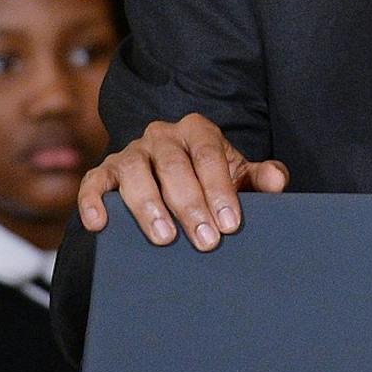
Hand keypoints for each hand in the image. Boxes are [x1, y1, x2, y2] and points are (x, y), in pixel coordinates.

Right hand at [76, 112, 289, 249]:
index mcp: (197, 130)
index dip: (220, 189)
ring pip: (134, 171)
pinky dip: (93, 201)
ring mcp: (130, 152)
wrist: (177, 177)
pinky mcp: (104, 172)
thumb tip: (278, 181)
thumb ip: (260, 176)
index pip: (208, 155)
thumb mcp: (238, 175)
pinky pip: (94, 182)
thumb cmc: (211, 179)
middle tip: (205, 240)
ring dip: (148, 206)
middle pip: (173, 166)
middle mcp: (162, 135)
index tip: (230, 223)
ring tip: (165, 238)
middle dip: (190, 205)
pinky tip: (101, 224)